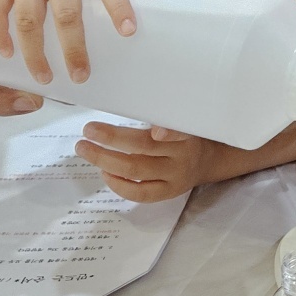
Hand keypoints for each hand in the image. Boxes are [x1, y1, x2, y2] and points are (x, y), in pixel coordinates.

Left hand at [75, 120, 217, 201]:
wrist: (211, 160)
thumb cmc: (188, 133)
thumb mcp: (185, 118)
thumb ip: (163, 115)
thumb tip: (122, 101)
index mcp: (188, 132)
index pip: (180, 132)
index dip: (169, 133)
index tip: (156, 132)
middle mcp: (182, 155)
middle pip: (145, 148)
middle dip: (112, 139)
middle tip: (88, 130)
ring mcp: (174, 177)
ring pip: (136, 171)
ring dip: (105, 160)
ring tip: (85, 148)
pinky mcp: (168, 193)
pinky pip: (140, 193)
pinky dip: (118, 184)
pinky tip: (104, 172)